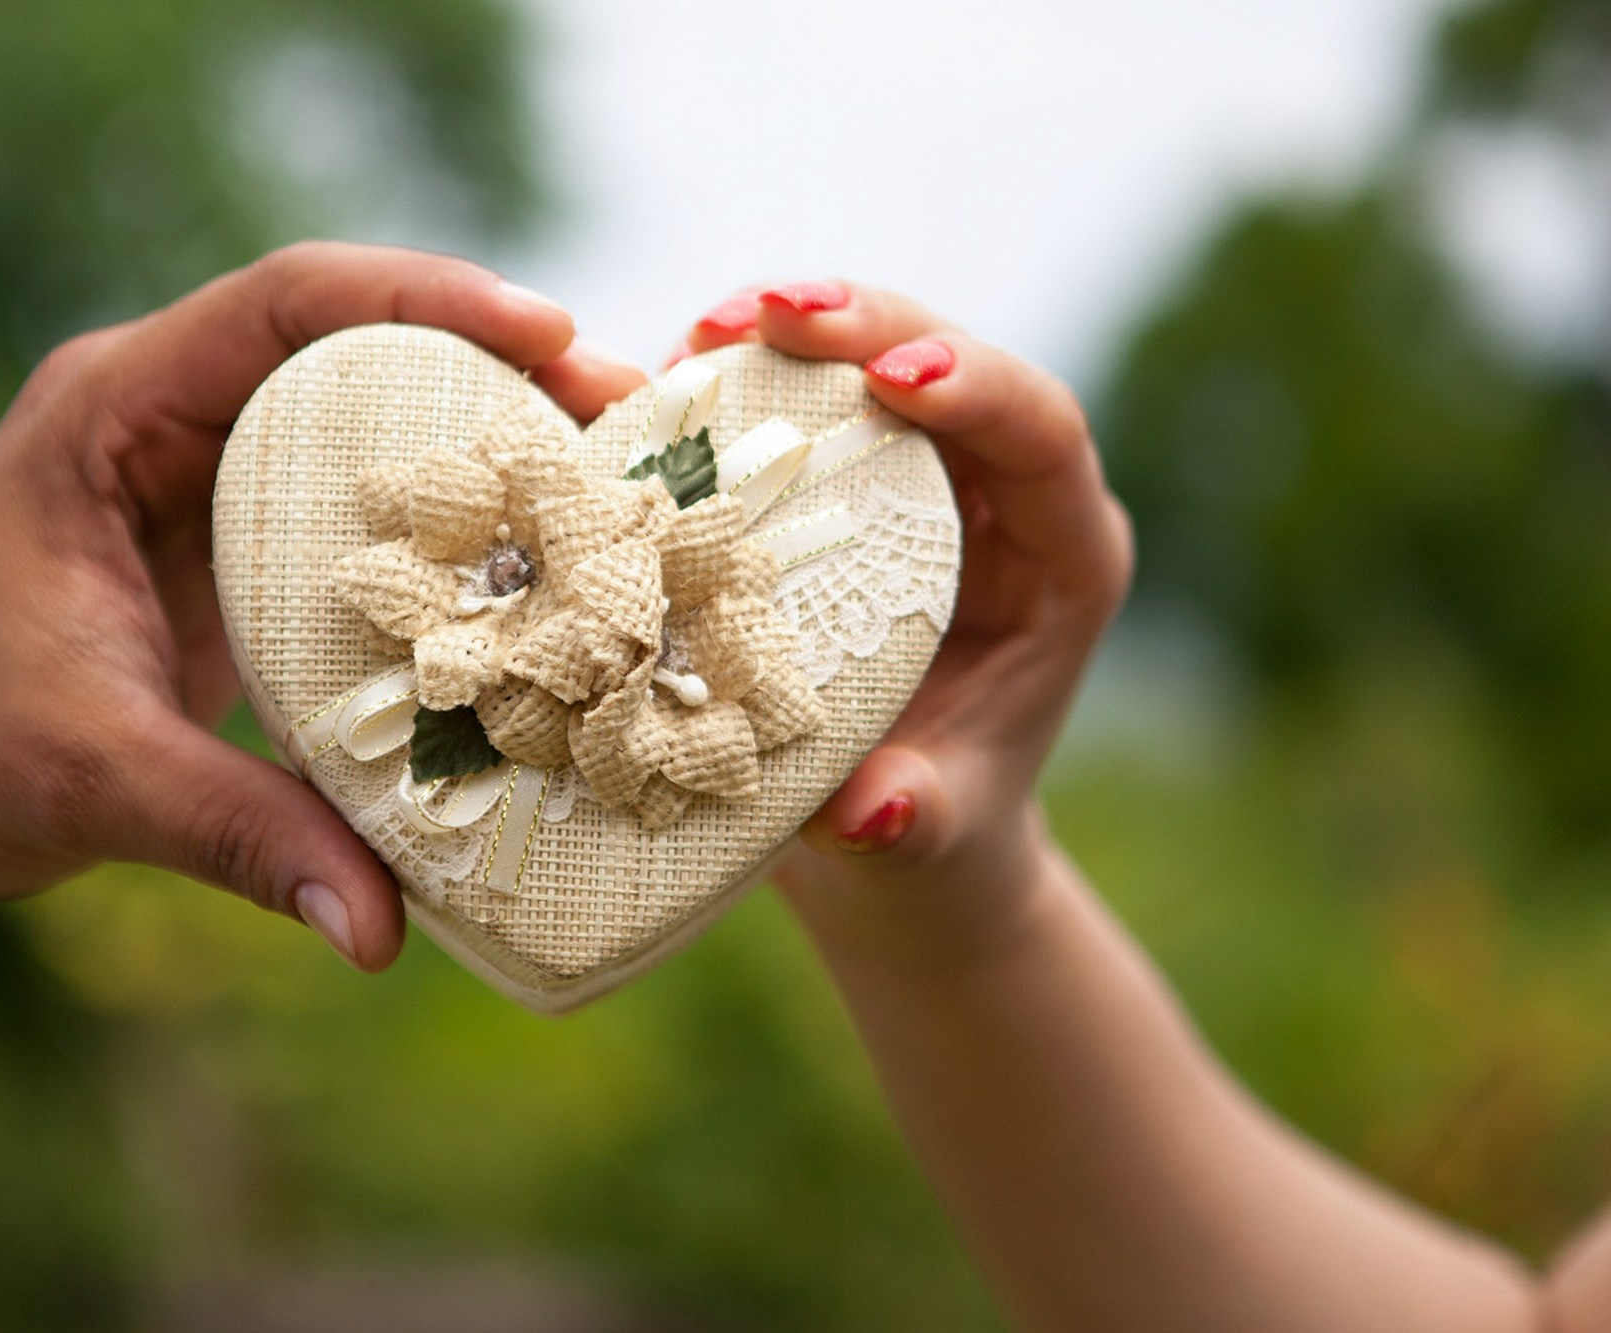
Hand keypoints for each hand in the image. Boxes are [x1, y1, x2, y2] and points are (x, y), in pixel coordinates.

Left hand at [0, 242, 646, 970]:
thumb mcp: (86, 779)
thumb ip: (237, 836)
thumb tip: (378, 930)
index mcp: (106, 417)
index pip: (281, 305)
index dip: (422, 299)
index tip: (547, 329)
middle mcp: (162, 424)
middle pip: (350, 350)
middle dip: (492, 367)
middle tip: (625, 411)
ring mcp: (200, 487)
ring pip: (362, 425)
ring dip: (481, 442)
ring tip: (612, 478)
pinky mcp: (227, 557)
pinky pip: (353, 513)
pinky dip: (442, 529)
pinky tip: (531, 572)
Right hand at [679, 281, 1131, 962]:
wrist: (886, 833)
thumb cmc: (931, 832)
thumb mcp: (927, 835)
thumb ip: (911, 817)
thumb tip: (870, 809)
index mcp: (1060, 558)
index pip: (1043, 434)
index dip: (980, 386)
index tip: (895, 376)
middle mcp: (995, 497)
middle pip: (947, 362)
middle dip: (865, 323)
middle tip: (771, 312)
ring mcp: (914, 482)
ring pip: (866, 362)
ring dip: (786, 334)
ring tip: (704, 330)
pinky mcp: (841, 488)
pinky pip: (795, 408)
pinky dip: (732, 385)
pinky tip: (663, 376)